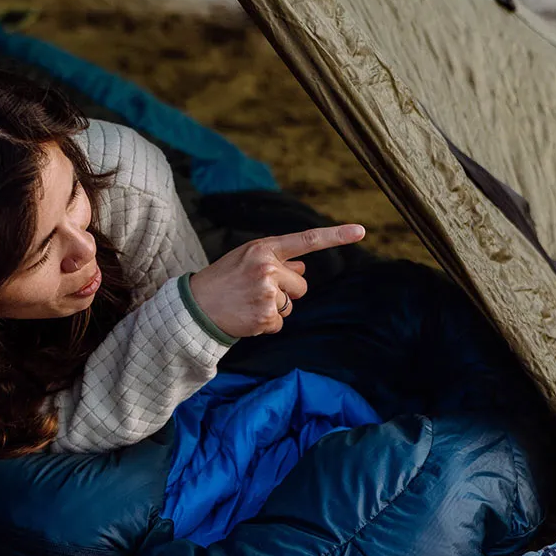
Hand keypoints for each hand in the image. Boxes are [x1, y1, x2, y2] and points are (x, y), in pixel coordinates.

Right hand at [187, 224, 364, 338]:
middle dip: (286, 292)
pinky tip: (246, 317)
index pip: (306, 240)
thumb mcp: (246, 260)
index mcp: (263, 249)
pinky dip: (266, 325)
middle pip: (301, 285)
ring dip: (275, 310)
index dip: (335, 235)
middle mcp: (268, 268)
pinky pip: (279, 324)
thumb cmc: (222, 280)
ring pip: (291, 306)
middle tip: (255, 292)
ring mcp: (267, 292)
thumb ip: (276, 261)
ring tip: (247, 304)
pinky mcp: (266, 316)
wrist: (195, 306)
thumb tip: (303, 268)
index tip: (361, 231)